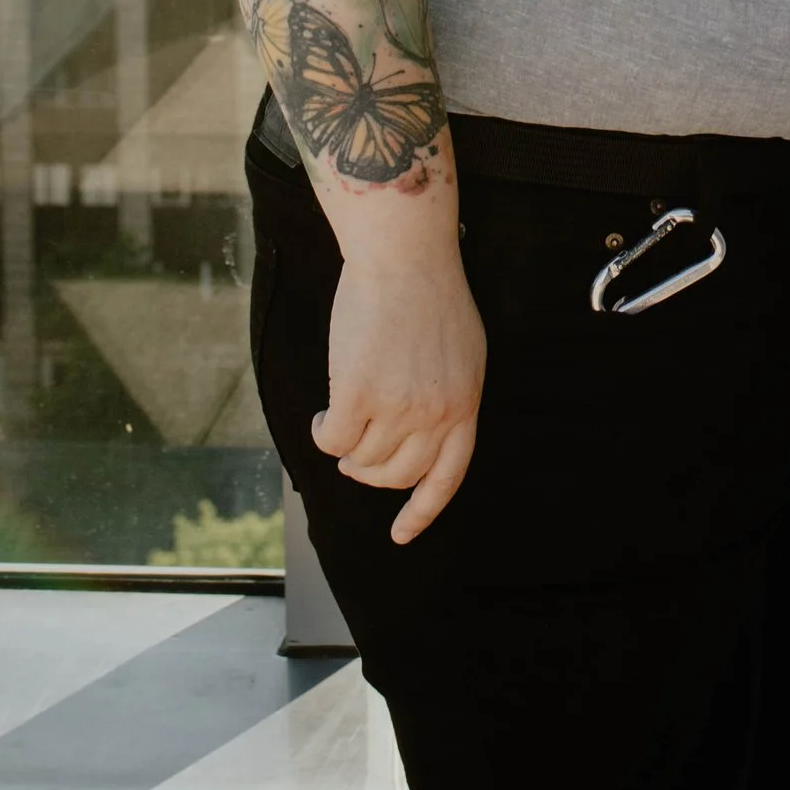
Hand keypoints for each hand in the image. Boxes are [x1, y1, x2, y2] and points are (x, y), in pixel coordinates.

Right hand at [314, 243, 486, 541]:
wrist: (405, 254)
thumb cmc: (430, 291)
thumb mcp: (463, 352)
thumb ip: (449, 397)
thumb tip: (422, 437)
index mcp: (465, 404)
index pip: (447, 477)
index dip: (422, 511)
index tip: (402, 534)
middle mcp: (436, 414)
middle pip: (395, 475)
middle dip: (370, 471)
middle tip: (356, 451)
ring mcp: (398, 407)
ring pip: (360, 459)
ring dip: (346, 446)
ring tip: (342, 416)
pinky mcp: (359, 395)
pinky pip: (332, 440)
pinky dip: (324, 431)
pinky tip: (326, 411)